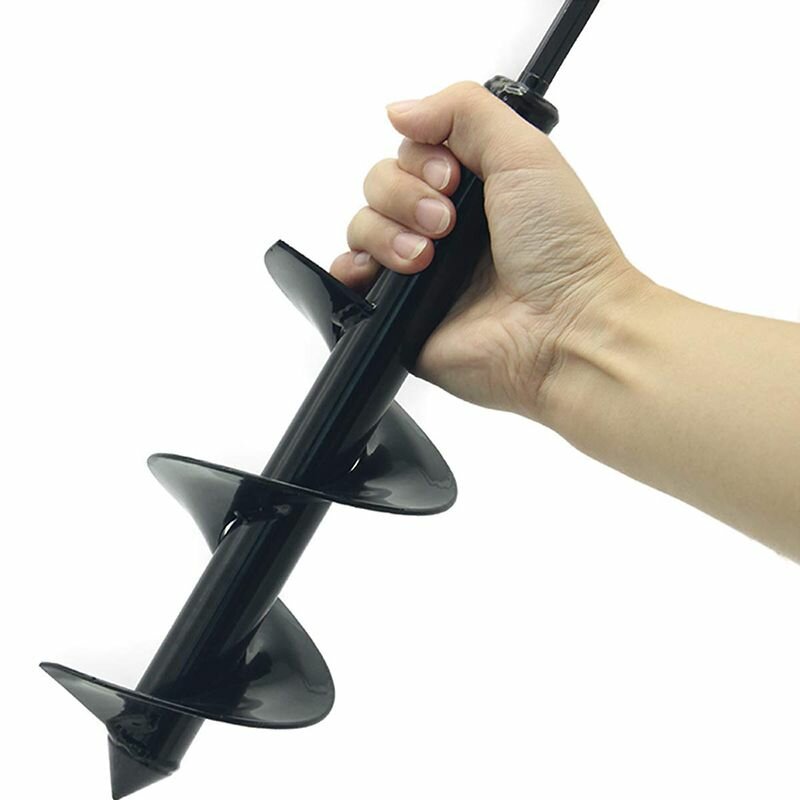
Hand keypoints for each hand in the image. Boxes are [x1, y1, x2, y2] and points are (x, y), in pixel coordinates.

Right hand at [330, 81, 646, 418]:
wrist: (563, 328)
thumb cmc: (561, 250)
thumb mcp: (525, 152)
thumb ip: (464, 111)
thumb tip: (399, 109)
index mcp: (472, 188)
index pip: (411, 150)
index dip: (420, 158)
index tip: (452, 179)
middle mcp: (442, 227)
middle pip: (379, 183)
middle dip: (404, 197)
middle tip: (446, 225)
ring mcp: (418, 270)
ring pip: (361, 225)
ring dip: (386, 233)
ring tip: (428, 258)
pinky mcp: (399, 312)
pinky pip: (350, 280)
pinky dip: (354, 270)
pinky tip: (392, 272)